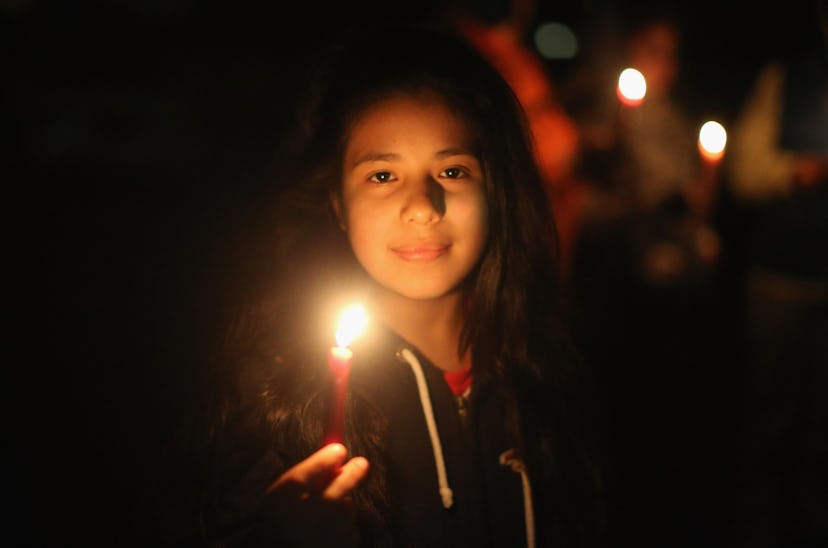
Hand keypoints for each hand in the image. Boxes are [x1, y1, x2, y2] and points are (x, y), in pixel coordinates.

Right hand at [255, 443, 369, 547]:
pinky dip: (346, 523)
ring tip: (336, 501)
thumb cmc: (288, 512)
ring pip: (341, 515)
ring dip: (345, 502)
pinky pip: (348, 532)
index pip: (297, 481)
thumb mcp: (287, 492)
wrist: (283, 545)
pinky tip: (335, 524)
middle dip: (349, 477)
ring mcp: (313, 543)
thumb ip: (309, 474)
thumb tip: (338, 450)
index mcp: (274, 506)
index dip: (320, 463)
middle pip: (329, 500)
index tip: (339, 449)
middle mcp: (291, 527)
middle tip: (362, 462)